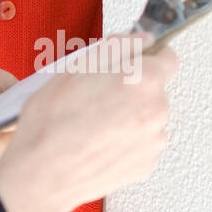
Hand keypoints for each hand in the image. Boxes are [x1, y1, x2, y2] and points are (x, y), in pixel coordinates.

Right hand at [0, 34, 178, 211]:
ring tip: (94, 121)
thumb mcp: (76, 67)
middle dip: (132, 87)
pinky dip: (126, 140)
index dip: (149, 55)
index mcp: (143, 80)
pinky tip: (98, 140)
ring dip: (130, 115)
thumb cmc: (52, 122)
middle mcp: (156, 110)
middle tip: (97, 92)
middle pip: (155, 89)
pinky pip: (142, 143)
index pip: (168, 58)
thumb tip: (140, 39)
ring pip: (148, 117)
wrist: (43, 172)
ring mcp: (153, 141)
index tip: (136, 59)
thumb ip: (117, 46)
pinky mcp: (146, 165)